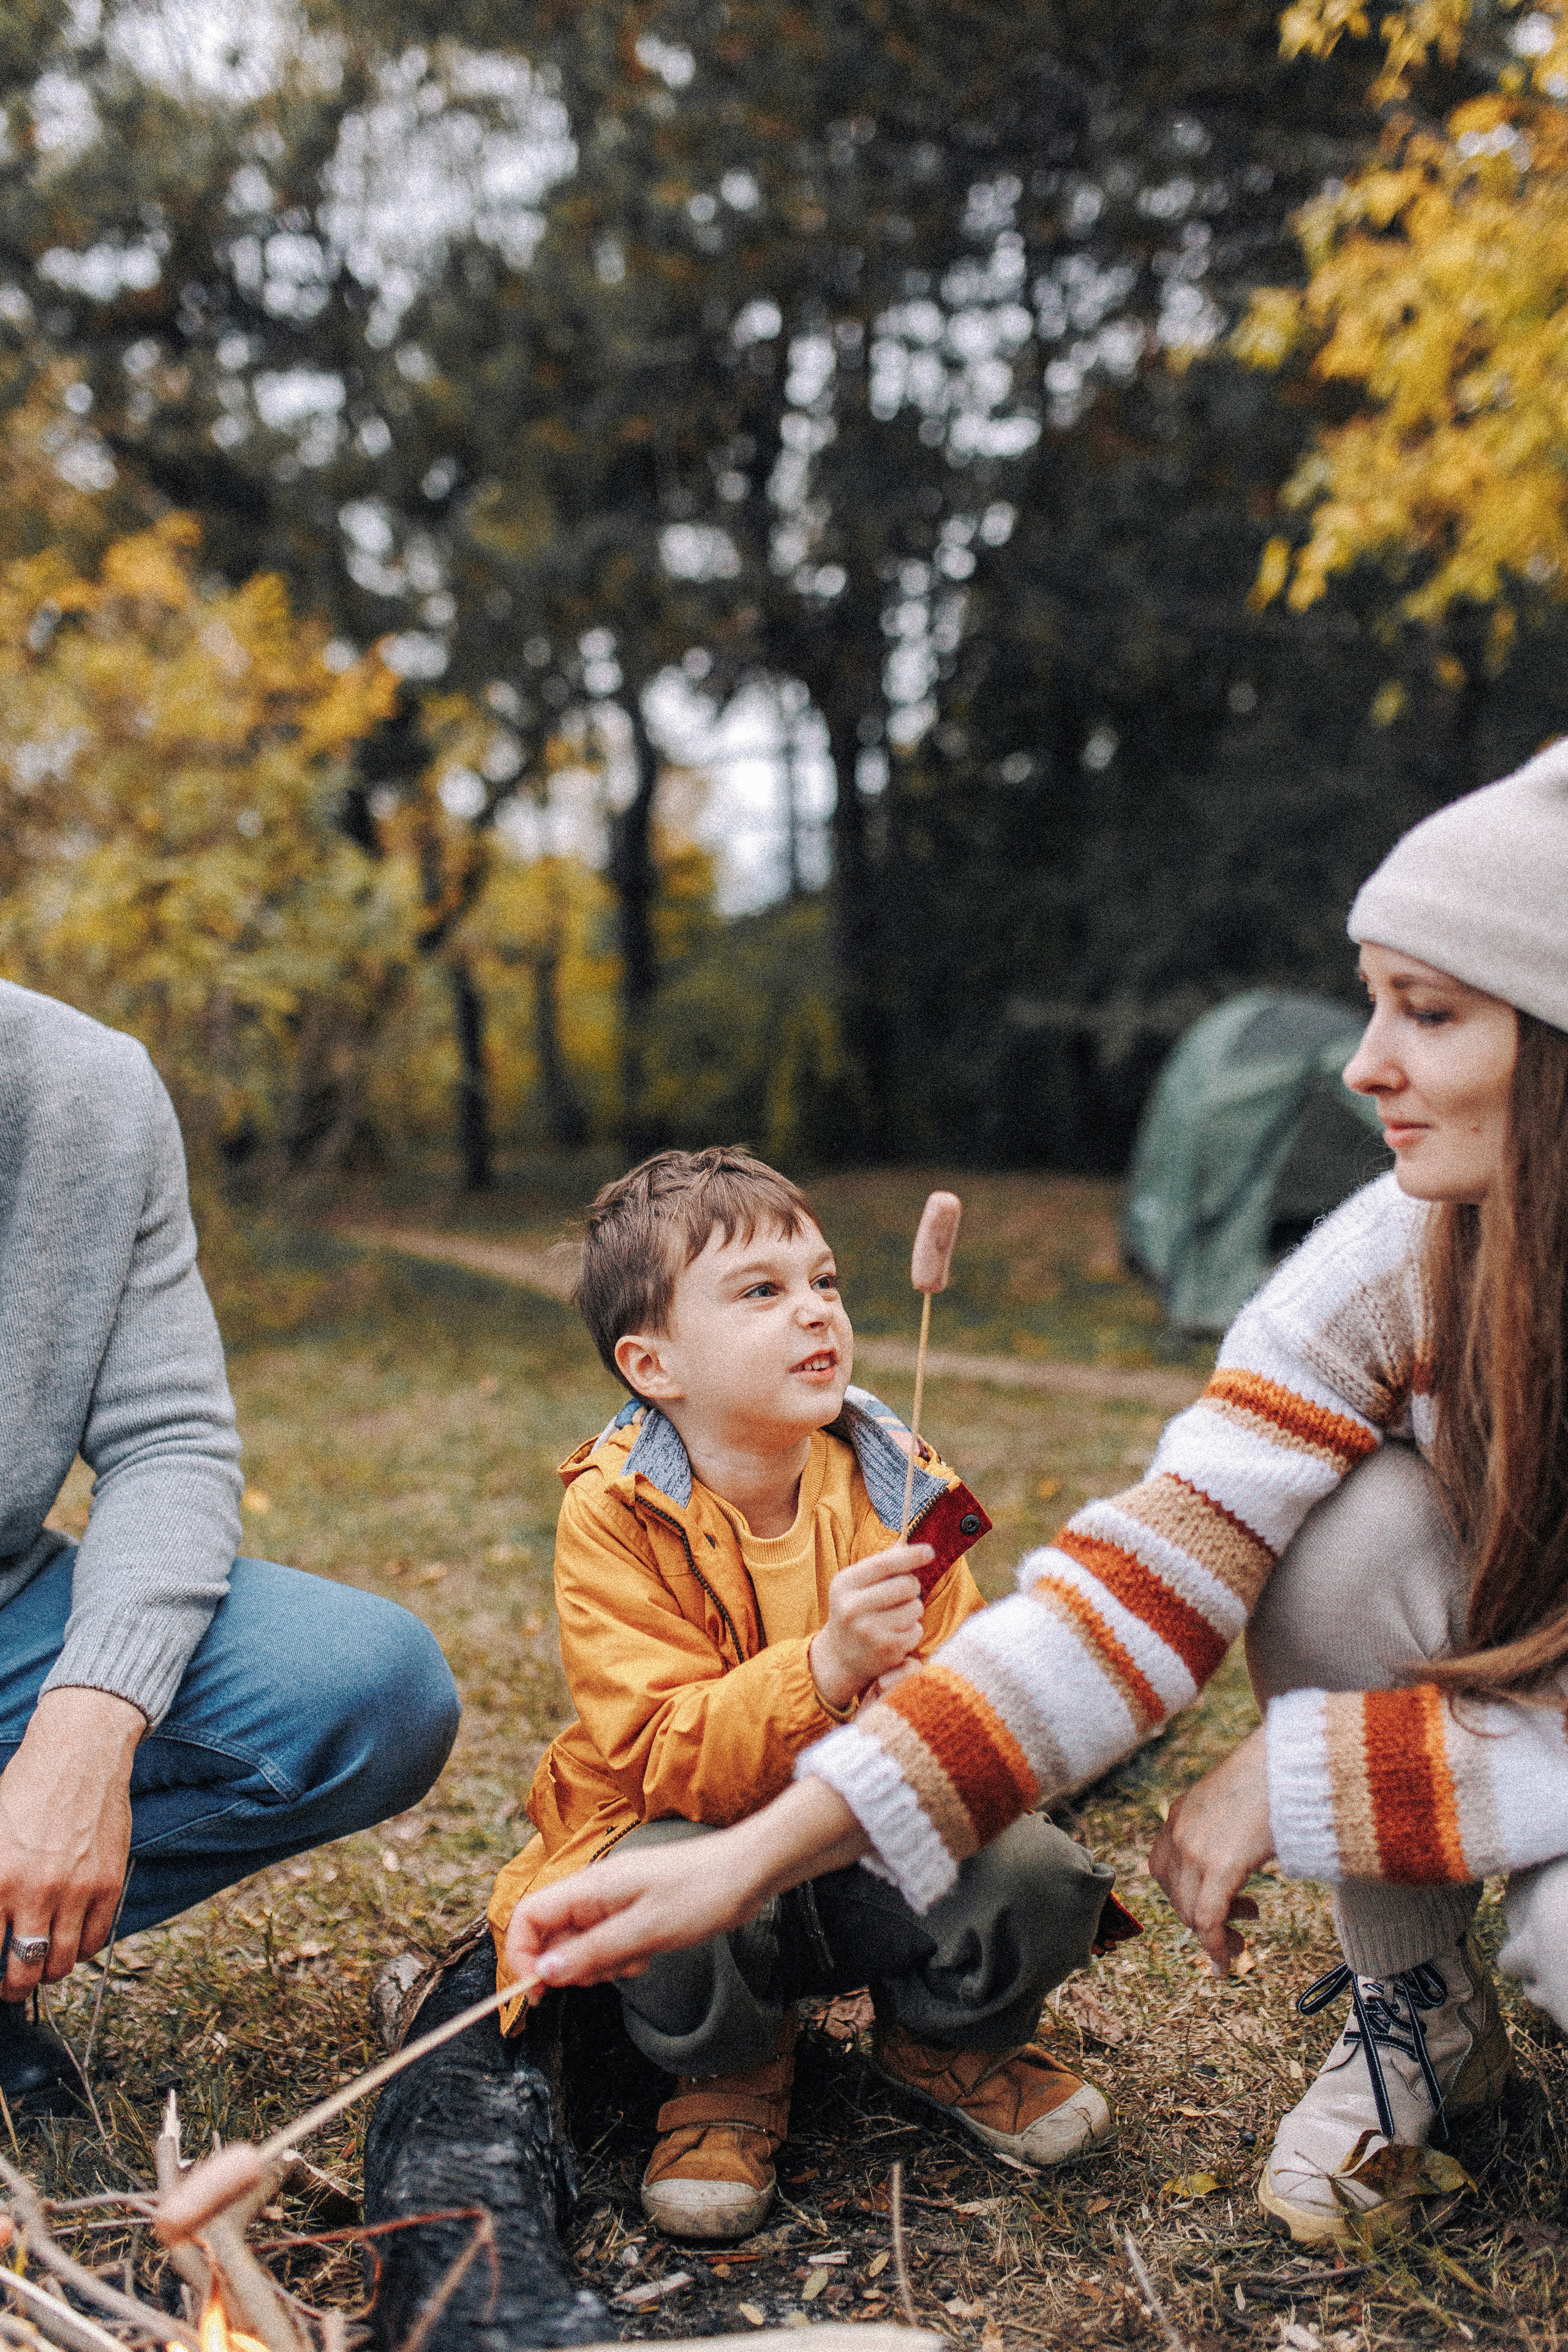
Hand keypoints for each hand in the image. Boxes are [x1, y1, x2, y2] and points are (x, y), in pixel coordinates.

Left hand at [0, 1688, 144, 1997]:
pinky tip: (69, 1941)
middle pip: (22, 1971)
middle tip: (11, 1984)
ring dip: (47, 1973)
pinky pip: (95, 1941)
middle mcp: (34, 1892)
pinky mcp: (108, 1883)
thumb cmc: (24, 1790)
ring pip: (60, 1964)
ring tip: (41, 1966)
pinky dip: (81, 1951)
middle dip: (13, 1987)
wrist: (78, 1755)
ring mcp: (76, 1890)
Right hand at [506, 1780, 867, 1988]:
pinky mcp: (633, 1912)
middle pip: (552, 1936)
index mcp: (590, 1886)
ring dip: (602, 1965)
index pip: (528, 1916)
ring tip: (640, 1957)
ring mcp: (614, 1902)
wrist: (749, 1871)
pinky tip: (650, 1953)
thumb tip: (544, 1974)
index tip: (538, 1992)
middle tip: (612, 1970)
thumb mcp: (647, 1930)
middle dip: (573, 1966)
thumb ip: (593, 1953)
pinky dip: (622, 1958)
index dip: (522, 1955)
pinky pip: (609, 1944)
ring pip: (581, 1946)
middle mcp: (595, 1892)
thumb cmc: (703, 1892)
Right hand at [809, 1543, 930, 1712]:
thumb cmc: (855, 1610)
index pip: (883, 1564)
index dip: (910, 1556)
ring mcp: (868, 1630)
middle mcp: (852, 1607)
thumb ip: (880, 1564)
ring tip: (896, 1616)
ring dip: (913, 1611)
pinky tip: (896, 1634)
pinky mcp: (885, 1650)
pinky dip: (912, 1631)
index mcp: (845, 1583)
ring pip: (915, 1608)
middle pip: (906, 1585)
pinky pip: (916, 1631)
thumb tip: (905, 1545)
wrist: (840, 1655)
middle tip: (904, 1594)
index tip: (929, 1551)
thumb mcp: (857, 1584)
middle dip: (912, 1587)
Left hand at [1146, 1725, 1272, 1976]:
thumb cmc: (1273, 1776)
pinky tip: (1227, 1962)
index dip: (1185, 1896)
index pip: (1163, 1870)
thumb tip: (1239, 1852)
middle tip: (1241, 1926)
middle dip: (1202, 1920)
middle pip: (1175, 1896)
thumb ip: (1223, 1828)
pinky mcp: (1219, 1864)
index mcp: (1179, 1815)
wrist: (1289, 1758)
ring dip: (1215, 1934)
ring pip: (1189, 1912)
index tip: (1215, 1906)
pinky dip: (1215, 1946)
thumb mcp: (1233, 1799)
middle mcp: (1178, 1832)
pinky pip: (1206, 1919)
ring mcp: (1194, 1848)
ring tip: (1243, 1936)